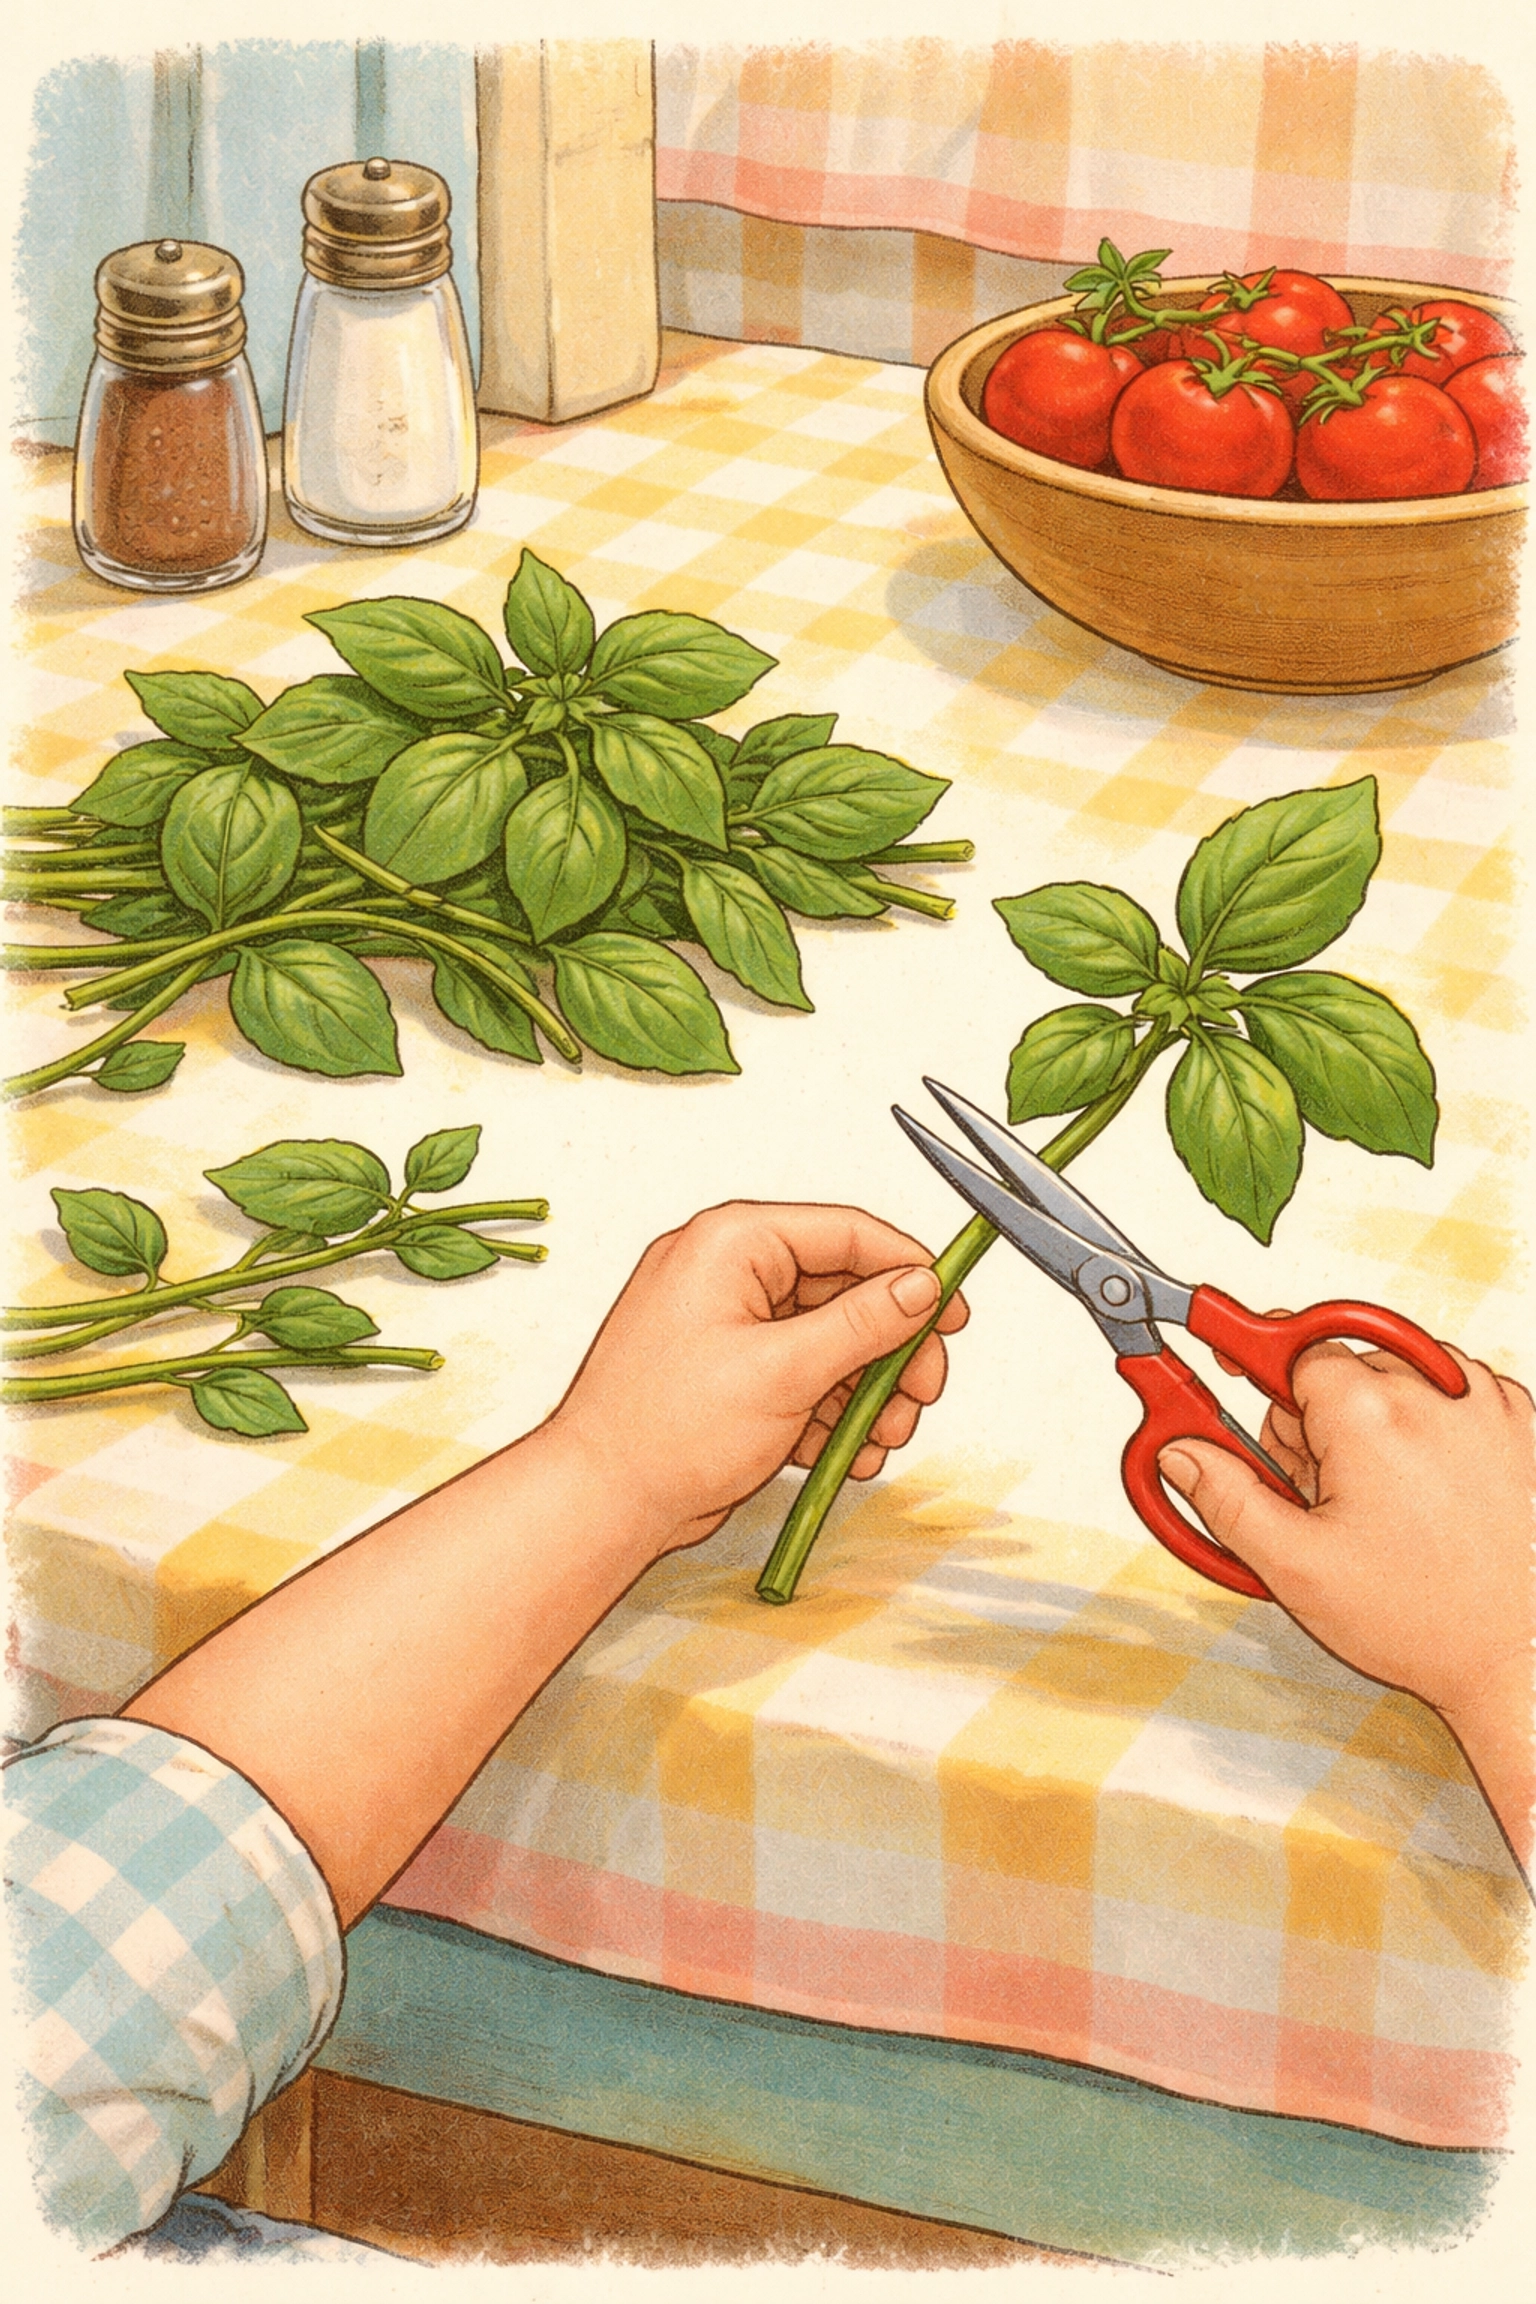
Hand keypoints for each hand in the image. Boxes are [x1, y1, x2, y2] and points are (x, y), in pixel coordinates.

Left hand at [547, 1201, 968, 1554]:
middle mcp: (730, 1273)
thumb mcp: (784, 1370)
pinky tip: (842, 1455)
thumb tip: (921, 1287)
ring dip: (866, 1394)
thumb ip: (863, 1324)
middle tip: (919, 1396)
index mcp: (732, 1243)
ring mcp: (731, 1325)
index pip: (845, 1233)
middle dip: (890, 1352)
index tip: (951, 1311)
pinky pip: (805, 1377)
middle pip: (847, 1294)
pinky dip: (831, 1415)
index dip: (908, 1271)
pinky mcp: (735, 1372)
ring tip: (876, 1441)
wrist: (603, 1502)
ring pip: (833, 1343)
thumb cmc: (664, 1430)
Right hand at [1159, 1335, 1533, 1864]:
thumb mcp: (1296, 1567)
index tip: (1241, 1372)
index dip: (1265, 1379)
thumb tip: (1179, 1454)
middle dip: (1320, 1418)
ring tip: (1380, 1500)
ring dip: (1379, 1421)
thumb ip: (1225, 1497)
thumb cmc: (1423, 1621)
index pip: (1294, 1349)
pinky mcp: (1521, 1423)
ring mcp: (1487, 1405)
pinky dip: (1433, 1426)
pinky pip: (1456, 1391)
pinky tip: (1425, 1488)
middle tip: (1324, 1493)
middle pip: (1345, 1364)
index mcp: (1371, 1414)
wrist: (1518, 1659)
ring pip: (1401, 1374)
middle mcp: (1435, 1392)